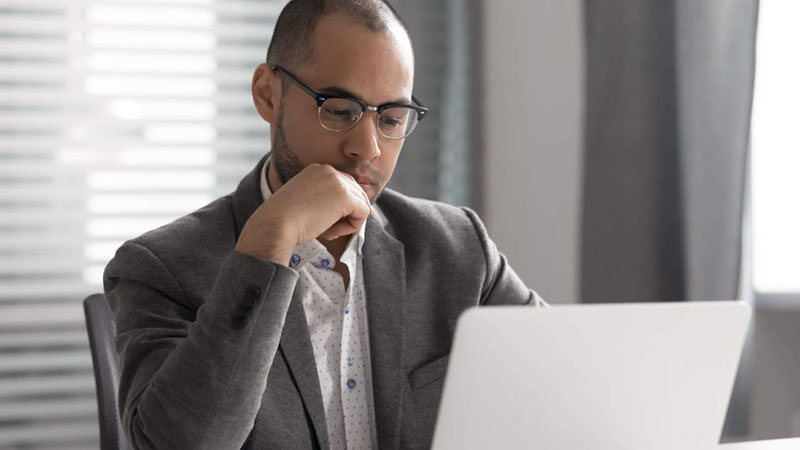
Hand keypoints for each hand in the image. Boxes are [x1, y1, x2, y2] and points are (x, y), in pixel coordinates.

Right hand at [234, 163, 371, 264]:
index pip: (343, 186)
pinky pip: (363, 213)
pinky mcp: (346, 197)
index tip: (323, 220)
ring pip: (361, 204)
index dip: (339, 207)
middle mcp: (329, 170)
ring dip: (347, 222)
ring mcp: (338, 181)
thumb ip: (325, 199)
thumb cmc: (284, 220)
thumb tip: (351, 209)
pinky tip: (332, 232)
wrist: (275, 224)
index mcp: (317, 169)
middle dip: (346, 214)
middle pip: (355, 193)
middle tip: (326, 229)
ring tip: (327, 231)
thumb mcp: (305, 201)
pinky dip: (351, 227)